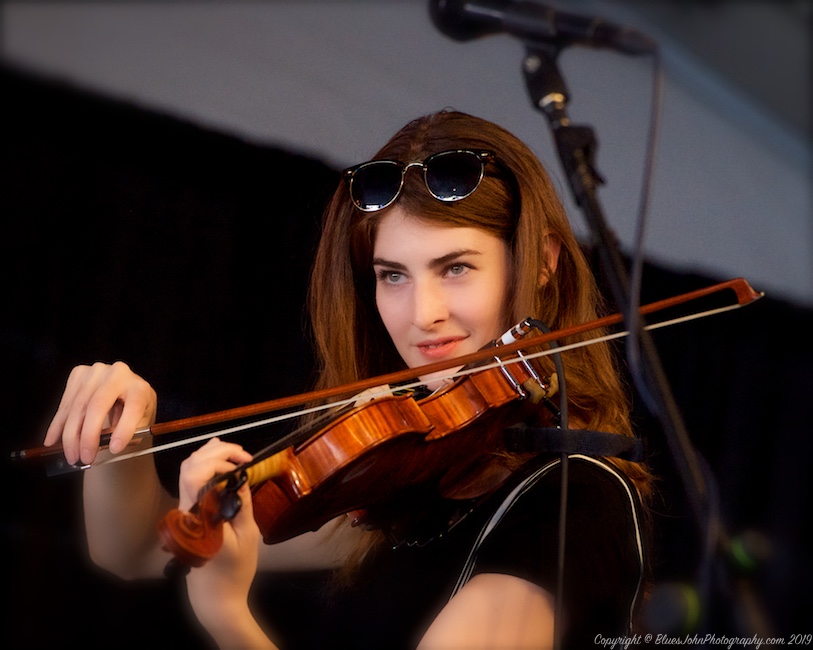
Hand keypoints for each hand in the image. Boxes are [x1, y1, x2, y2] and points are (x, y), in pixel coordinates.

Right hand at [44, 361, 156, 465]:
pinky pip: (65, 404)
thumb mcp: (140, 424)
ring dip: (70, 435)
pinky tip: (52, 441)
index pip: (133, 407)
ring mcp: (97, 371)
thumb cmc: (133, 413)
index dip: (124, 429)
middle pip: (98, 405)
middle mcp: (119, 374)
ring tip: (72, 456)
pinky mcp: (79, 373)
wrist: (122, 394)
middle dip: (88, 436)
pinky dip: (57, 425)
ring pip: (77, 406)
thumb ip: (129, 433)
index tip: (115, 449)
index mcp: (140, 388)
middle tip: (85, 458)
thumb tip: (108, 444)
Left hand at [179, 439, 263, 641]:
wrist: (215, 598)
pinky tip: (221, 461)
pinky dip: (205, 465)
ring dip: (210, 455)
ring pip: (187, 470)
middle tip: (244, 456)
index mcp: (199, 517)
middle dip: (217, 452)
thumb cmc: (235, 571)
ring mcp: (183, 511)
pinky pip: (191, 482)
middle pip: (190, 466)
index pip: (196, 476)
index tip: (245, 463)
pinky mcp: (187, 513)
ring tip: (236, 454)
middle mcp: (185, 510)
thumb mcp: (247, 536)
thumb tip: (239, 476)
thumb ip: (241, 504)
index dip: (219, 460)